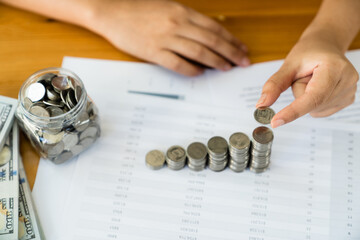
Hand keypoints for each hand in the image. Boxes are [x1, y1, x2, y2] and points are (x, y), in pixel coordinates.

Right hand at [88, 0, 248, 75]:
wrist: (112, 12)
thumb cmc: (140, 9)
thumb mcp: (168, 7)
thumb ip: (187, 19)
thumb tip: (206, 34)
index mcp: (182, 12)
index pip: (214, 28)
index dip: (231, 40)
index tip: (242, 48)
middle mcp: (177, 24)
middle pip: (211, 40)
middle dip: (231, 52)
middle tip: (243, 62)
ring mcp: (165, 39)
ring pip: (199, 52)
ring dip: (215, 61)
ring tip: (227, 68)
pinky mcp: (153, 52)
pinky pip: (177, 64)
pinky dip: (191, 70)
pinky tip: (200, 74)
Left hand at [256, 35, 358, 127]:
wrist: (325, 46)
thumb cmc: (309, 52)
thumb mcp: (289, 64)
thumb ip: (274, 85)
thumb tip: (262, 104)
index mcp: (335, 68)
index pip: (313, 97)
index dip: (293, 111)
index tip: (276, 121)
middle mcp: (347, 80)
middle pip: (311, 105)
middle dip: (299, 94)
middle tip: (305, 76)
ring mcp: (349, 91)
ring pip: (314, 110)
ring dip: (306, 98)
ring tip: (313, 79)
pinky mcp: (346, 100)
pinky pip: (319, 111)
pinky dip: (313, 103)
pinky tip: (318, 87)